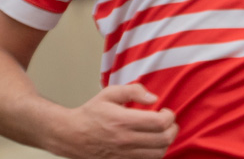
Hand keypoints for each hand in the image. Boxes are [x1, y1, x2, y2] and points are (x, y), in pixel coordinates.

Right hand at [52, 84, 175, 158]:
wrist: (70, 135)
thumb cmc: (91, 113)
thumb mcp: (110, 93)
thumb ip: (134, 91)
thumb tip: (153, 98)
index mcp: (123, 121)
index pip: (159, 123)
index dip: (169, 116)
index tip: (165, 111)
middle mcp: (124, 140)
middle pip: (163, 139)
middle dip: (172, 129)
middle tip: (168, 122)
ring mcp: (122, 155)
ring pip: (157, 154)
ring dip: (165, 143)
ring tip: (161, 133)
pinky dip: (154, 154)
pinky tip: (150, 144)